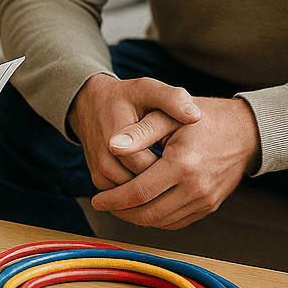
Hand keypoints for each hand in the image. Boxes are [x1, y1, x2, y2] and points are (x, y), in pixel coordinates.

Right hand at [69, 73, 202, 191]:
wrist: (91, 104)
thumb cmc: (126, 97)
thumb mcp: (148, 90)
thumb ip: (172, 99)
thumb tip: (195, 115)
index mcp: (117, 138)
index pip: (149, 167)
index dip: (169, 166)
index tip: (184, 157)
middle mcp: (104, 159)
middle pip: (142, 185)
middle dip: (164, 182)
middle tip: (182, 171)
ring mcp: (99, 172)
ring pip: (134, 196)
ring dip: (153, 191)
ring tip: (171, 176)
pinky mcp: (98, 179)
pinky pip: (124, 197)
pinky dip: (140, 193)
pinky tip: (156, 180)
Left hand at [87, 96, 260, 229]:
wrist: (245, 131)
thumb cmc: (201, 118)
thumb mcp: (167, 115)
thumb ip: (138, 132)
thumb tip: (111, 147)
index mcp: (182, 165)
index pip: (138, 193)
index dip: (113, 199)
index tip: (96, 199)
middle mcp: (196, 188)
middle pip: (148, 214)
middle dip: (121, 213)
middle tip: (104, 206)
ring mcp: (205, 201)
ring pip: (161, 222)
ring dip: (137, 218)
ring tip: (119, 207)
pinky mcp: (210, 207)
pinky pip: (177, 222)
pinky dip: (156, 219)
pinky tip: (142, 207)